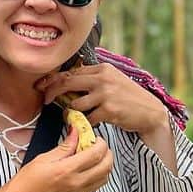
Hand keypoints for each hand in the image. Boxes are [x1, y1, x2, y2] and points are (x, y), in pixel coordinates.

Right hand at [0, 127, 113, 191]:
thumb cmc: (25, 183)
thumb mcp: (42, 159)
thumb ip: (63, 147)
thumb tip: (75, 133)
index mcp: (67, 170)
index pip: (96, 154)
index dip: (100, 143)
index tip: (94, 137)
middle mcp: (76, 183)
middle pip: (106, 166)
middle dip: (107, 153)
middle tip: (97, 145)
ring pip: (104, 177)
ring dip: (104, 165)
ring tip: (93, 157)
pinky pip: (96, 186)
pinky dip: (98, 175)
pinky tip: (87, 169)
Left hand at [36, 63, 169, 138]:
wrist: (151, 112)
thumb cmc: (129, 98)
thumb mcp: (113, 80)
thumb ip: (93, 78)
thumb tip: (66, 80)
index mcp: (102, 69)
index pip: (70, 72)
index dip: (52, 79)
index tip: (41, 85)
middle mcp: (102, 79)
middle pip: (66, 83)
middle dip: (51, 91)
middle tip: (46, 100)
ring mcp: (105, 94)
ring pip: (74, 104)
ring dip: (72, 112)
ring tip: (78, 115)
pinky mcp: (108, 110)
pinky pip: (86, 118)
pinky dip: (86, 122)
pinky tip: (93, 122)